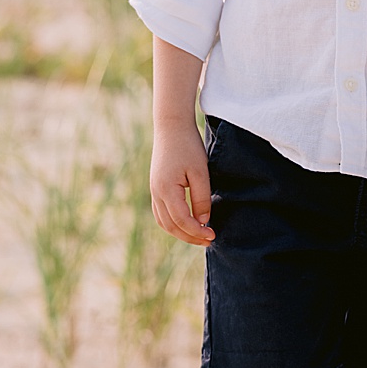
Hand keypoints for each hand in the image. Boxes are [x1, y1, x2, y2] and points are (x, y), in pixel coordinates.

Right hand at [150, 123, 214, 244]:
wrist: (171, 127)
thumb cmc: (188, 146)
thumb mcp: (200, 172)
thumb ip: (201, 197)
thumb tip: (203, 220)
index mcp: (166, 190)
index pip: (182, 221)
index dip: (197, 231)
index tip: (213, 234)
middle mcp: (156, 193)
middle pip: (171, 226)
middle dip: (190, 237)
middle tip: (209, 240)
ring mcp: (153, 191)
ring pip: (164, 222)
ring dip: (180, 232)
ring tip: (199, 235)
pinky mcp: (156, 187)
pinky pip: (161, 213)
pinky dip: (173, 223)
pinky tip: (187, 223)